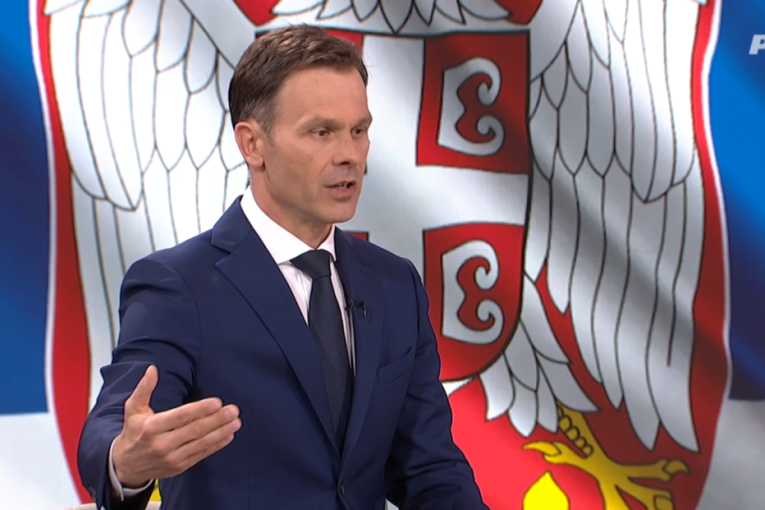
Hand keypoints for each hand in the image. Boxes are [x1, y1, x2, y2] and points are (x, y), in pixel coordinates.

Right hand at [111, 365, 240, 487]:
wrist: (126, 465)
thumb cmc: (133, 432)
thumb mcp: (133, 409)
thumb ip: (144, 388)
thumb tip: (153, 369)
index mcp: (152, 427)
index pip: (180, 417)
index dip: (200, 410)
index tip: (217, 403)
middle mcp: (162, 444)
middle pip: (194, 430)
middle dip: (216, 420)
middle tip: (233, 410)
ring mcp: (172, 458)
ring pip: (201, 443)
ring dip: (221, 432)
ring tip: (236, 422)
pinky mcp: (180, 467)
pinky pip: (201, 454)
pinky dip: (216, 445)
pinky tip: (228, 436)